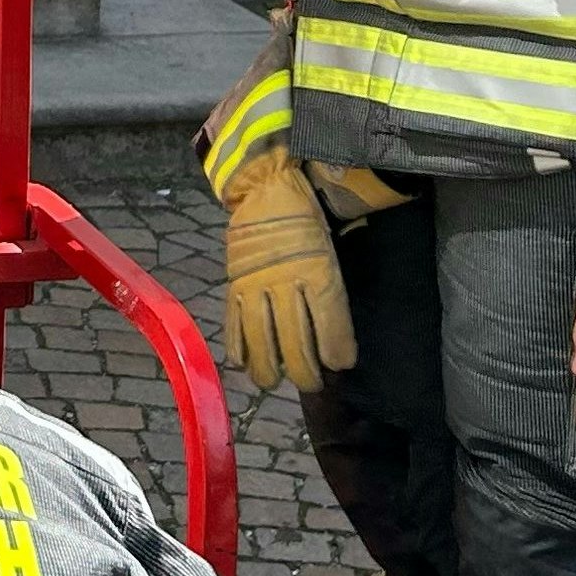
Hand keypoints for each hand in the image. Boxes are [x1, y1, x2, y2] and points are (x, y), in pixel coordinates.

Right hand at [220, 157, 356, 391]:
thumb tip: (333, 336)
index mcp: (318, 272)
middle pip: (297, 342)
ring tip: (273, 383)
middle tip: (312, 384)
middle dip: (306, 371)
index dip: (337, 352)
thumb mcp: (330, 254)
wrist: (266, 191)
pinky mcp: (234, 285)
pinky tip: (244, 364)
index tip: (341, 365)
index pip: (330, 324)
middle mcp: (287, 283)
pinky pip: (234, 324)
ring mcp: (256, 286)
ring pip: (263, 340)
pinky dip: (238, 348)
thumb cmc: (306, 224)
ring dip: (269, 369)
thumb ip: (329, 293)